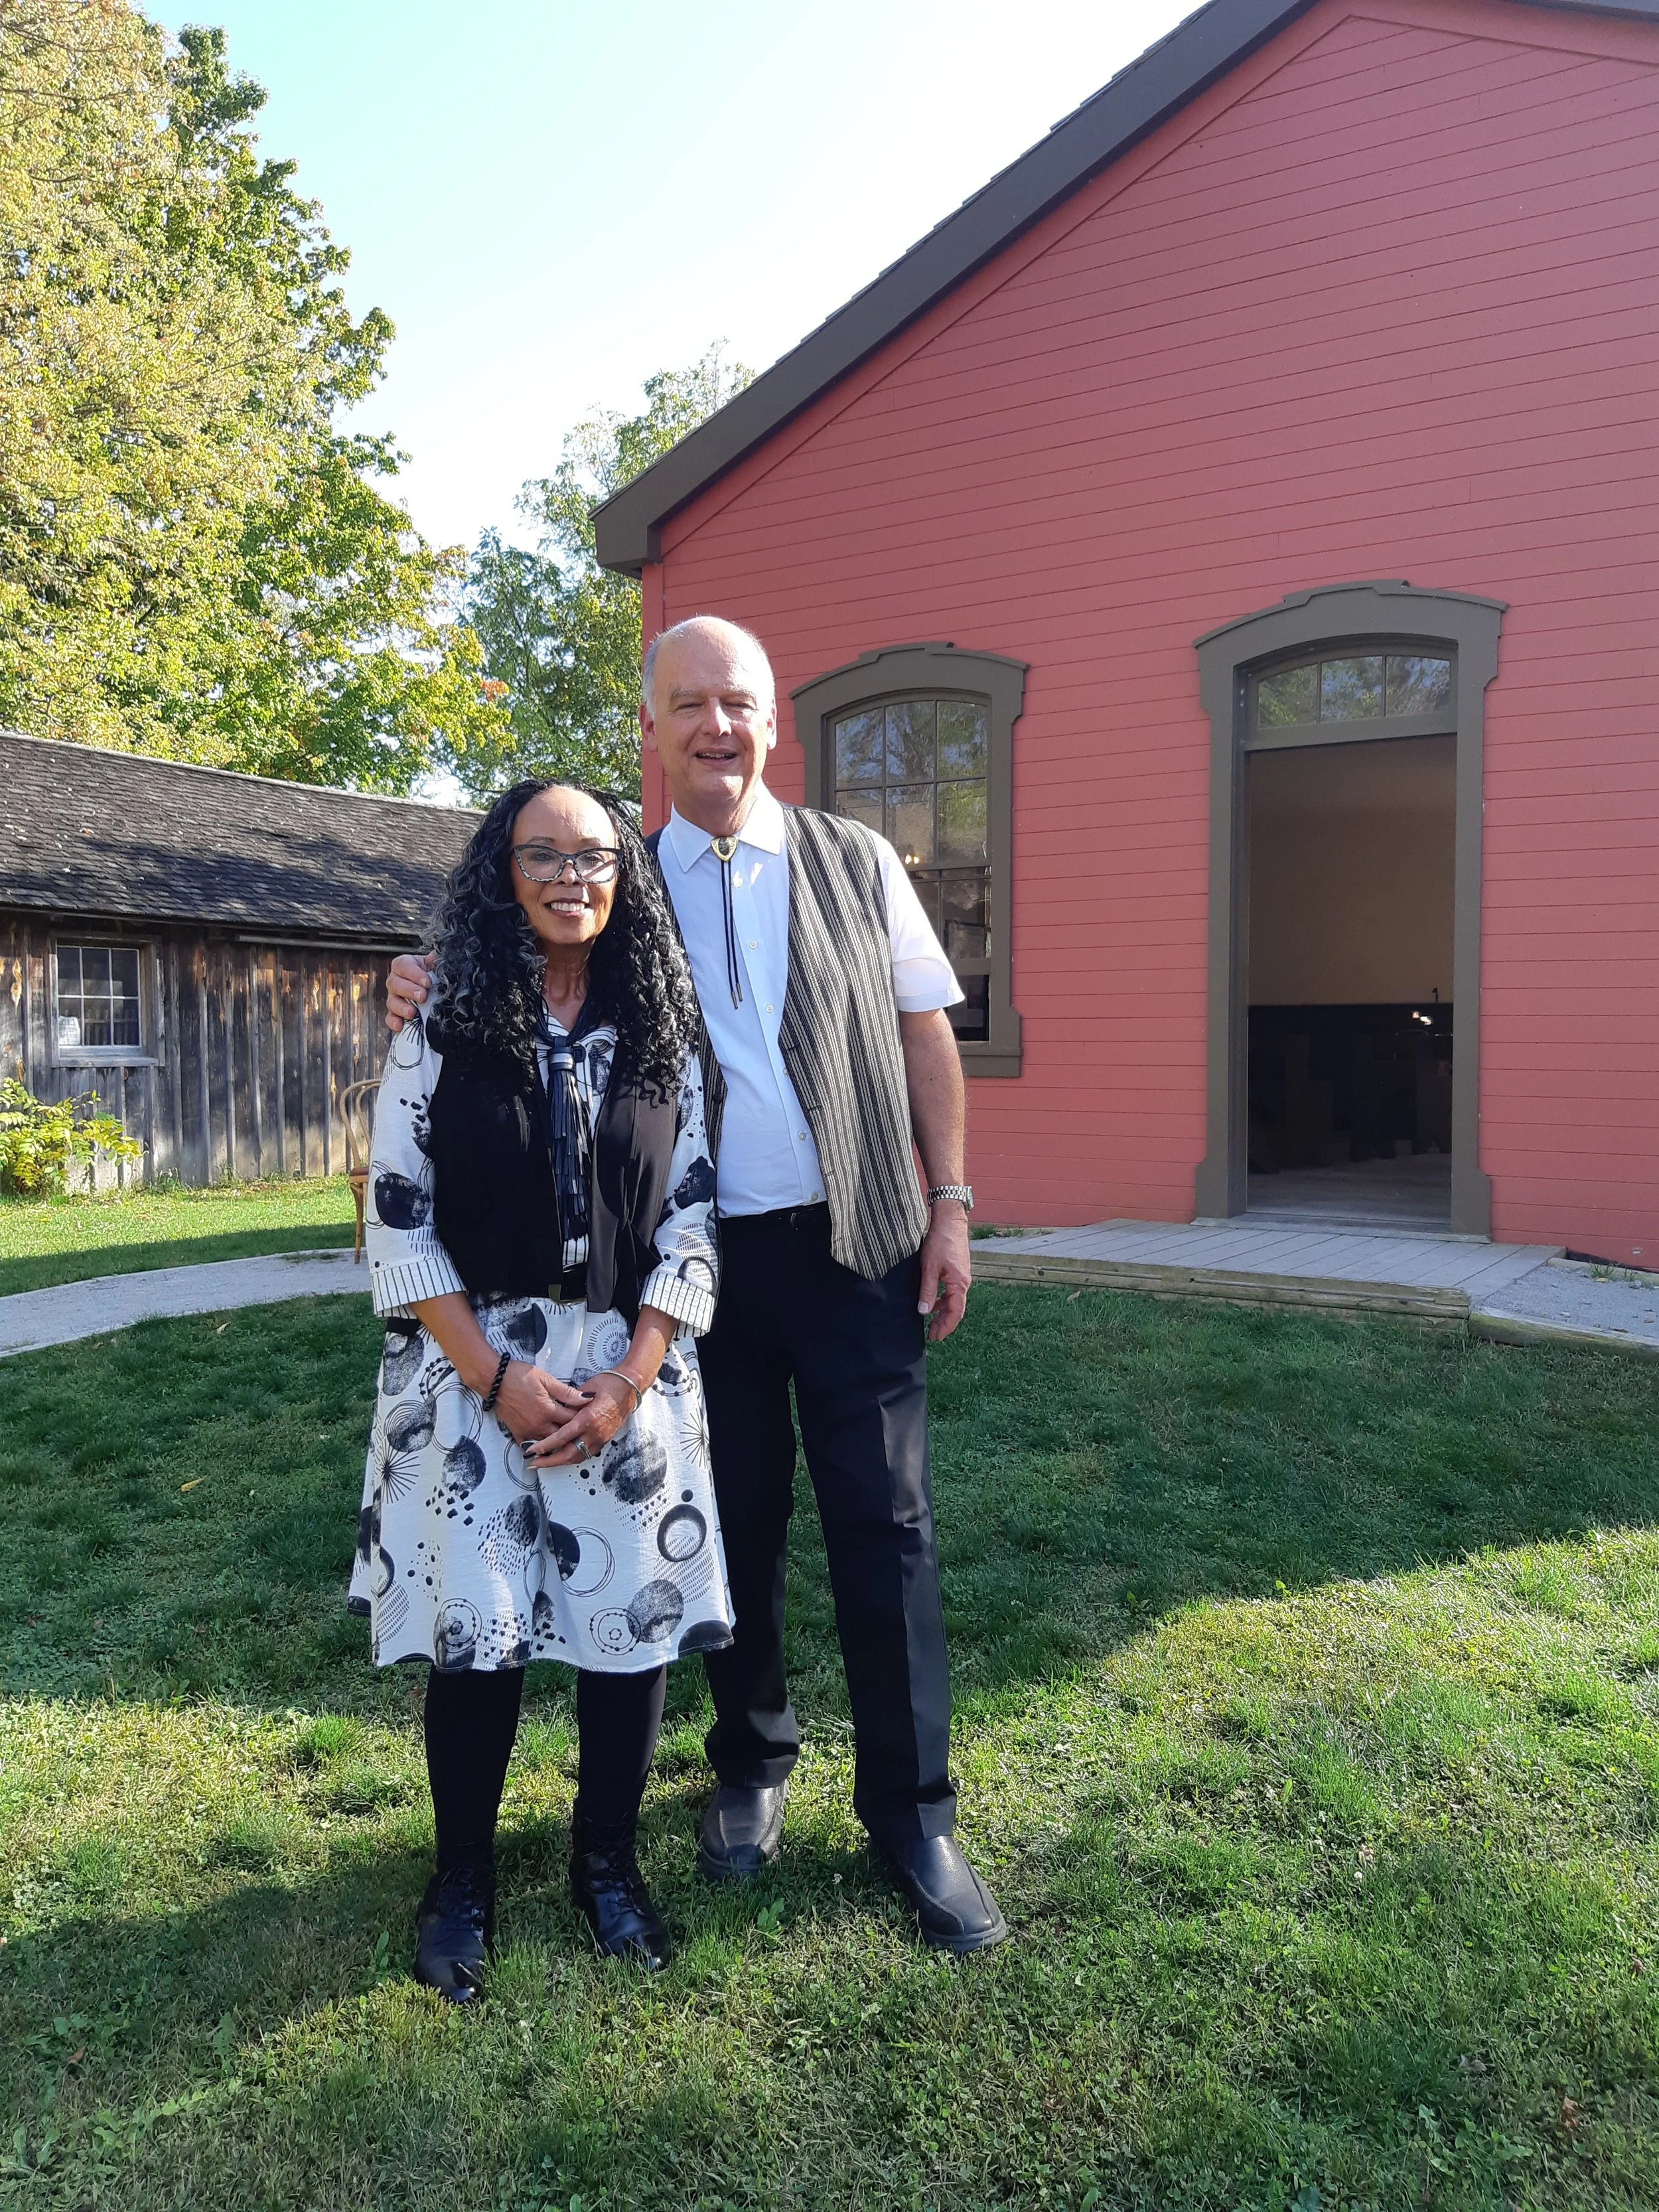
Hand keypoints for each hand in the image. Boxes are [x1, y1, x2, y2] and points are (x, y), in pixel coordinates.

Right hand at [385, 951, 433, 1032]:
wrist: (436, 987)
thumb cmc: (434, 973)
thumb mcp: (436, 963)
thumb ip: (438, 960)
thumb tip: (442, 958)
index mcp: (405, 965)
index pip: (403, 966)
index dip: (414, 974)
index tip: (427, 982)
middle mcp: (396, 980)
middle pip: (395, 984)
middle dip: (409, 990)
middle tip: (423, 996)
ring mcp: (394, 997)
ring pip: (392, 1001)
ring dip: (401, 1008)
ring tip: (412, 1013)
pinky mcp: (395, 1013)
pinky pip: (390, 1018)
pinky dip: (393, 1022)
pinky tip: (400, 1026)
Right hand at [488, 1360, 582, 1446]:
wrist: (494, 1380)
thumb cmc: (517, 1376)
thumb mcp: (545, 1379)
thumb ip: (567, 1392)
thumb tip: (587, 1398)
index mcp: (548, 1410)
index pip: (573, 1420)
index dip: (583, 1418)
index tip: (589, 1416)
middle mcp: (539, 1425)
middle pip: (563, 1435)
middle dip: (573, 1432)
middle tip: (581, 1428)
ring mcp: (527, 1431)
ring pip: (549, 1443)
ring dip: (558, 1440)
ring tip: (567, 1436)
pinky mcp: (517, 1433)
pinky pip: (531, 1447)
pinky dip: (540, 1446)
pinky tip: (547, 1443)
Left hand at [526, 1371, 641, 1468]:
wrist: (631, 1387)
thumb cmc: (610, 1383)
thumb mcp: (585, 1390)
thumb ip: (569, 1404)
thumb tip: (555, 1412)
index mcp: (588, 1418)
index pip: (562, 1437)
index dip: (545, 1446)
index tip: (533, 1450)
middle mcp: (595, 1432)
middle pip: (569, 1454)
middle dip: (550, 1461)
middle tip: (535, 1462)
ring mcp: (601, 1437)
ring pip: (578, 1457)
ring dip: (561, 1461)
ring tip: (545, 1461)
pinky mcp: (605, 1439)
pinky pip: (586, 1454)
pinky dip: (573, 1457)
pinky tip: (563, 1455)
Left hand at [917, 1203, 970, 1341]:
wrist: (950, 1220)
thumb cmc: (940, 1242)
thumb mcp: (929, 1268)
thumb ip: (927, 1290)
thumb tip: (924, 1312)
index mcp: (959, 1284)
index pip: (955, 1313)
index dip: (946, 1327)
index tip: (936, 1337)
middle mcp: (964, 1283)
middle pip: (955, 1309)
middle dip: (943, 1323)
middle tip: (931, 1335)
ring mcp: (961, 1276)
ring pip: (953, 1301)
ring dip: (942, 1312)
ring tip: (930, 1322)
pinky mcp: (957, 1270)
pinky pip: (951, 1291)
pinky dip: (942, 1300)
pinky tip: (933, 1302)